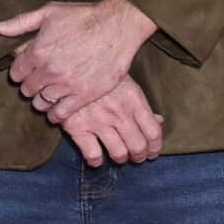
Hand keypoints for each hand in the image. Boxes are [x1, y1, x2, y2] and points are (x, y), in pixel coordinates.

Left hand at [0, 0, 156, 111]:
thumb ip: (21, 23)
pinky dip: (55, 115)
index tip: (26, 71)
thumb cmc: (83, 16)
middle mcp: (49, 70)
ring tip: (46, 95)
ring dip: (42, 100)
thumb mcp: (49, 12)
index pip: (16, 73)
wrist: (116, 26)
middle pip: (28, 89)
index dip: (20, 72)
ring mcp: (66, 84)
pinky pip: (61, 113)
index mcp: (37, 51)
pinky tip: (55, 112)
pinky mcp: (83, 95)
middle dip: (30, 86)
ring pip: (42, 103)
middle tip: (37, 83)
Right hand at [48, 77, 163, 165]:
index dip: (155, 147)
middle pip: (138, 147)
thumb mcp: (124, 80)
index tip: (152, 151)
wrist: (65, 62)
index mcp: (133, 99)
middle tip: (136, 156)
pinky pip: (93, 155)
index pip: (153, 132)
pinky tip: (96, 156)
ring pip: (119, 154)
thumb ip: (141, 103)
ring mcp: (98, 121)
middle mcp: (118, 113)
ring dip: (121, 158)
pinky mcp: (77, 128)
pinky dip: (96, 160)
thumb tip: (159, 121)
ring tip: (119, 155)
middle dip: (140, 156)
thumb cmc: (97, 69)